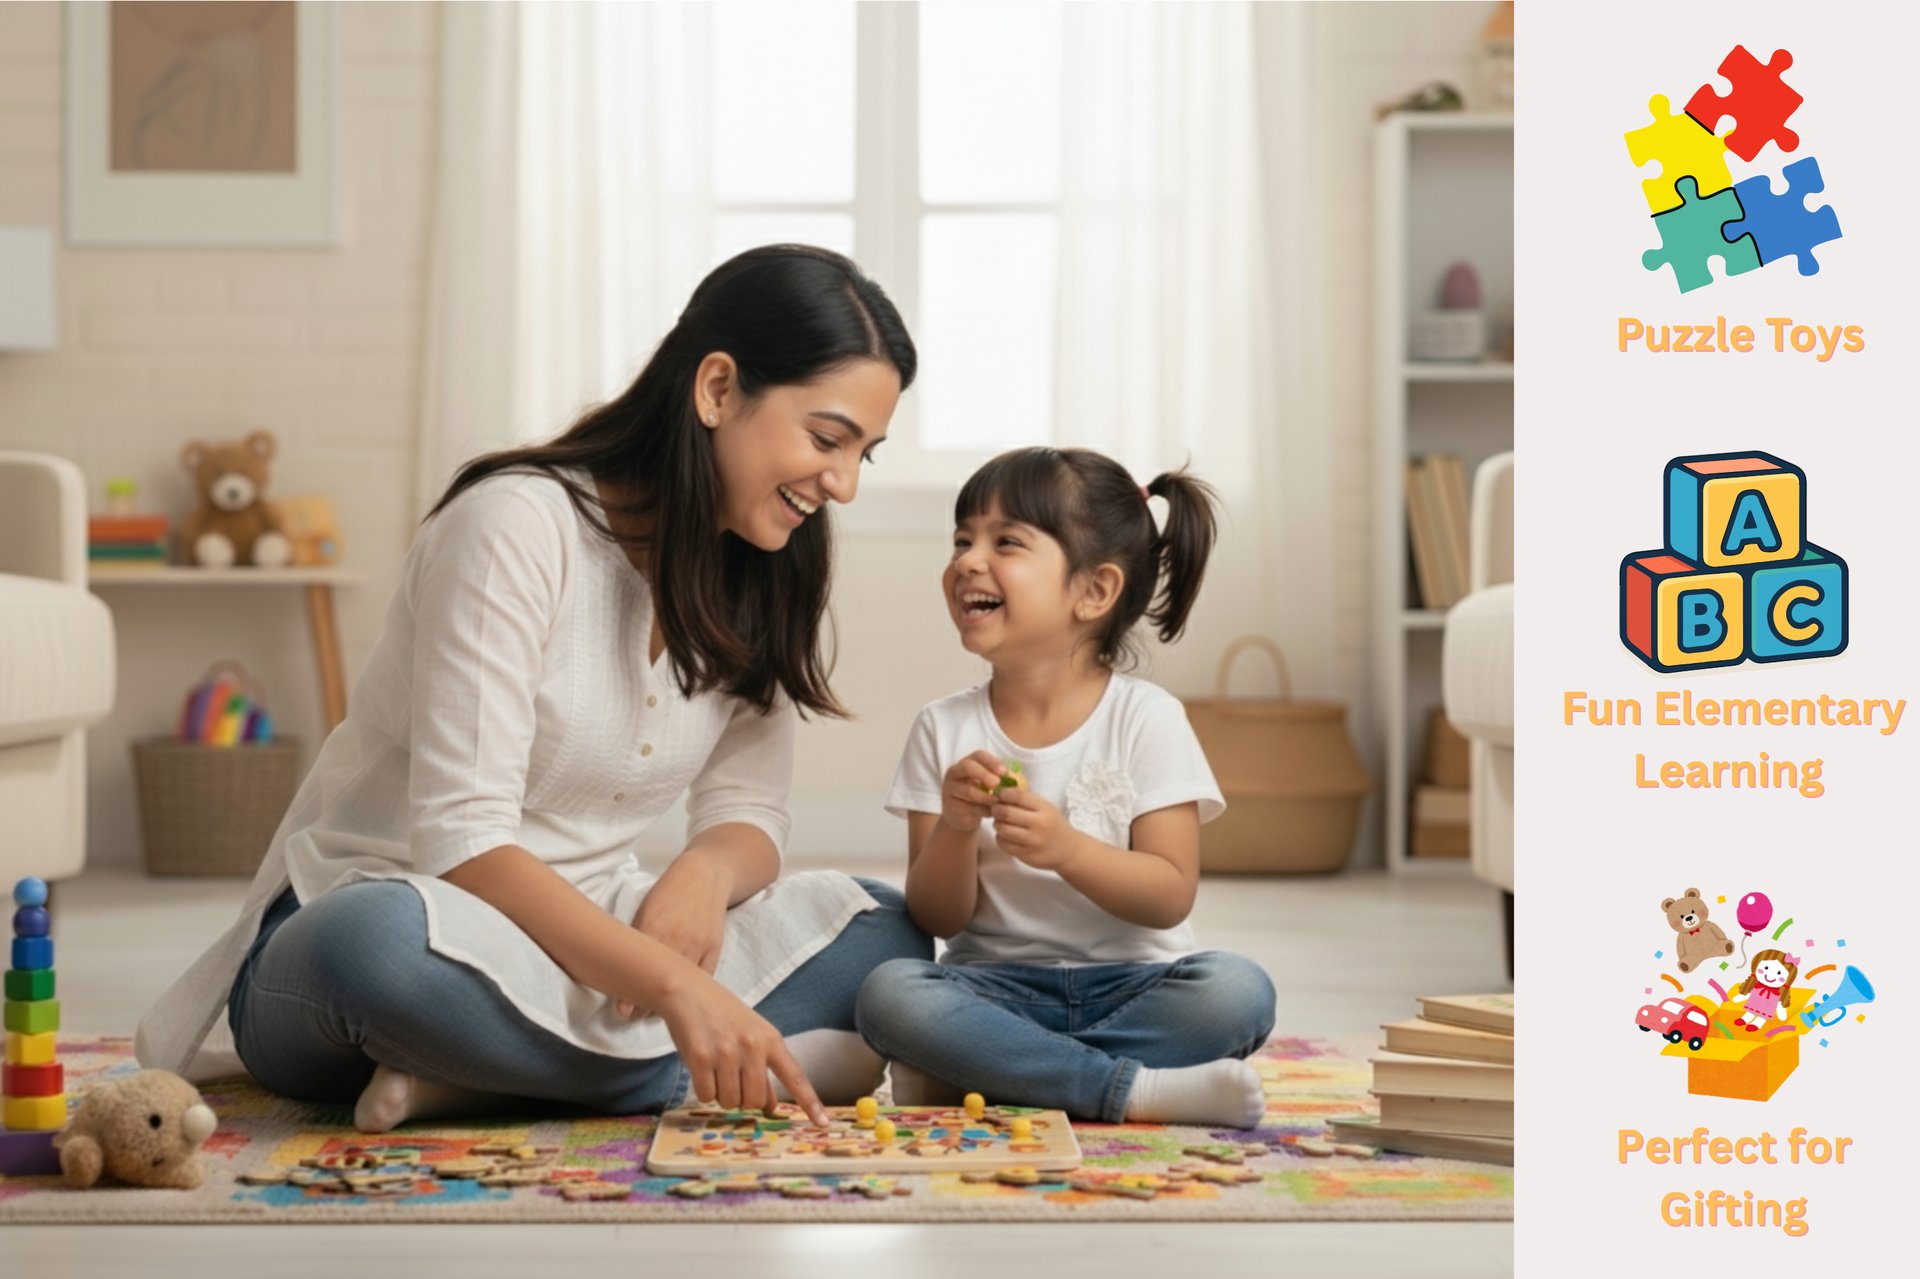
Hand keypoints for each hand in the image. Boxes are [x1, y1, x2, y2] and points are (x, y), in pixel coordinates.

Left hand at [614, 859, 729, 1016]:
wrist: (705, 876)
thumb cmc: (668, 893)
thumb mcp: (644, 911)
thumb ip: (636, 939)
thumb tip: (621, 970)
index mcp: (653, 927)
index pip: (639, 970)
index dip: (630, 995)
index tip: (620, 1011)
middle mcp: (676, 939)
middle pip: (659, 984)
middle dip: (644, 1004)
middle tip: (630, 1015)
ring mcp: (697, 946)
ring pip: (681, 986)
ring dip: (666, 1003)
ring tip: (649, 1013)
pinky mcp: (713, 950)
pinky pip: (701, 981)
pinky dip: (689, 993)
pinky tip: (676, 1001)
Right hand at [656, 973, 826, 1125]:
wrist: (687, 990)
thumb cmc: (723, 1015)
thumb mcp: (752, 1035)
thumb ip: (764, 1069)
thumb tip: (772, 1106)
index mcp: (771, 1039)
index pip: (795, 1077)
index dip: (809, 1102)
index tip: (823, 1123)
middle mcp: (752, 1046)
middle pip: (755, 1101)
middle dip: (743, 1099)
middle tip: (732, 1079)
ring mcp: (725, 1052)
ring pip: (729, 1102)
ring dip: (721, 1095)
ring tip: (716, 1068)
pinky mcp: (699, 1058)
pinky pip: (706, 1096)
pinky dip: (703, 1090)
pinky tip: (701, 1068)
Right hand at [939, 749, 1005, 832]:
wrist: (961, 816)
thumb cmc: (979, 795)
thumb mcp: (987, 784)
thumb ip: (998, 779)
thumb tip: (1015, 778)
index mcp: (966, 762)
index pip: (978, 755)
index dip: (992, 762)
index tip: (1005, 772)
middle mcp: (955, 773)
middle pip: (968, 767)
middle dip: (984, 774)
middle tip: (997, 784)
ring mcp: (950, 789)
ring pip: (969, 791)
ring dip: (986, 797)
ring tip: (998, 802)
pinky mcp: (950, 806)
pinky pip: (968, 808)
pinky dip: (982, 810)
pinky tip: (991, 812)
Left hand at [990, 787, 1081, 870]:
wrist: (1068, 850)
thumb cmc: (1053, 825)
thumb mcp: (1046, 807)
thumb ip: (1026, 800)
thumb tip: (1000, 791)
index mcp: (1045, 809)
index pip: (1018, 796)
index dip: (1004, 794)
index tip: (1001, 795)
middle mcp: (1039, 825)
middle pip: (1006, 813)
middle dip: (996, 809)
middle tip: (996, 809)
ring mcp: (1033, 841)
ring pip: (1002, 829)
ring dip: (997, 824)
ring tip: (1001, 822)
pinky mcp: (1026, 855)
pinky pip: (1003, 843)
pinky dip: (1000, 837)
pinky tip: (1006, 835)